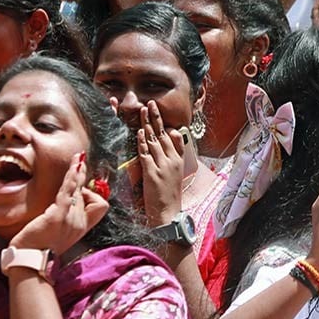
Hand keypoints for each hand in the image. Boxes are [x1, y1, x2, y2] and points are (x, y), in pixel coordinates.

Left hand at [9, 152, 108, 254]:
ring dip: (79, 172)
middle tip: (81, 161)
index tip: (79, 192)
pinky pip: (69, 192)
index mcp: (80, 227)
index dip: (89, 196)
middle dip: (83, 177)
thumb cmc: (37, 250)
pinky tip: (74, 166)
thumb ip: (60, 221)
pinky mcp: (58, 214)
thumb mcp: (56, 235)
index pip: (97, 206)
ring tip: (78, 157)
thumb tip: (56, 209)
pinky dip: (72, 177)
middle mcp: (79, 222)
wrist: (30, 262)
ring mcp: (70, 218)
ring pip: (80, 189)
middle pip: (89, 193)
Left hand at [136, 101, 185, 226]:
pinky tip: (140, 132)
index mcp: (178, 161)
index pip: (173, 137)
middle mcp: (172, 161)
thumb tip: (168, 146)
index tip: (159, 112)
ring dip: (148, 124)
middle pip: (163, 134)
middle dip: (156, 118)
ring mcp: (163, 166)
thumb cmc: (169, 197)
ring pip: (154, 141)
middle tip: (150, 104)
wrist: (168, 214)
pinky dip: (143, 142)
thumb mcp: (174, 176)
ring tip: (143, 110)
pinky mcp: (153, 173)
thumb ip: (171, 160)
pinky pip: (147, 153)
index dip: (165, 123)